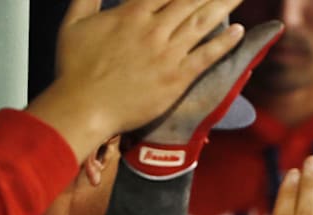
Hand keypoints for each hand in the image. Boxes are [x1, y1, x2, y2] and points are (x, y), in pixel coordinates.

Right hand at [27, 0, 269, 161]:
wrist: (85, 107)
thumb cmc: (74, 69)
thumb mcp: (73, 24)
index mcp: (131, 14)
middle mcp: (154, 29)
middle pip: (189, 1)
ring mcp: (168, 53)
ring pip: (201, 23)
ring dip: (223, 6)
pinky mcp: (177, 77)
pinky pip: (206, 56)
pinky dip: (224, 43)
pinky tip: (239, 31)